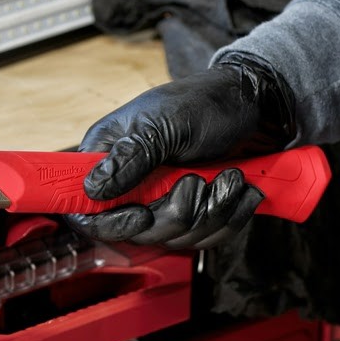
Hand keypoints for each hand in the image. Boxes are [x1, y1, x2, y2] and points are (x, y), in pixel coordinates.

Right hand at [66, 54, 296, 248]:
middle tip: (197, 181)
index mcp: (109, 155)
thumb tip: (92, 188)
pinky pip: (205, 238)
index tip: (143, 213)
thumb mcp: (164, 122)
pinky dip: (229, 217)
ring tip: (229, 177)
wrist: (252, 104)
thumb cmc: (203, 102)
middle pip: (138, 232)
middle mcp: (131, 182)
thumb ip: (129, 157)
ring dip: (211, 212)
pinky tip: (239, 188)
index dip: (111, 223)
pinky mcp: (195, 212)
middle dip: (177, 214)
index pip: (87, 208)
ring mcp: (163, 200)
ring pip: (176, 238)